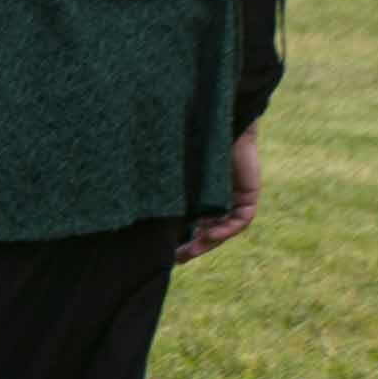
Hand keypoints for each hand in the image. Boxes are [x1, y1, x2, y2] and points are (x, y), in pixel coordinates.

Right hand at [173, 126, 261, 264]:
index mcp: (204, 192)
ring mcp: (236, 195)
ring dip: (209, 241)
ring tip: (189, 251)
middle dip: (195, 246)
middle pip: (211, 228)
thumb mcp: (175, 171)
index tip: (169, 251)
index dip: (185, 237)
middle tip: (176, 258)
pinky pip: (240, 220)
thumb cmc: (189, 139)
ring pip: (225, 228)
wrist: (216, 120)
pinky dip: (225, 229)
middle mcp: (220, 195)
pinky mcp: (248, 193)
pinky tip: (208, 234)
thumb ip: (167, 187)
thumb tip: (129, 197)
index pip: (196, 220)